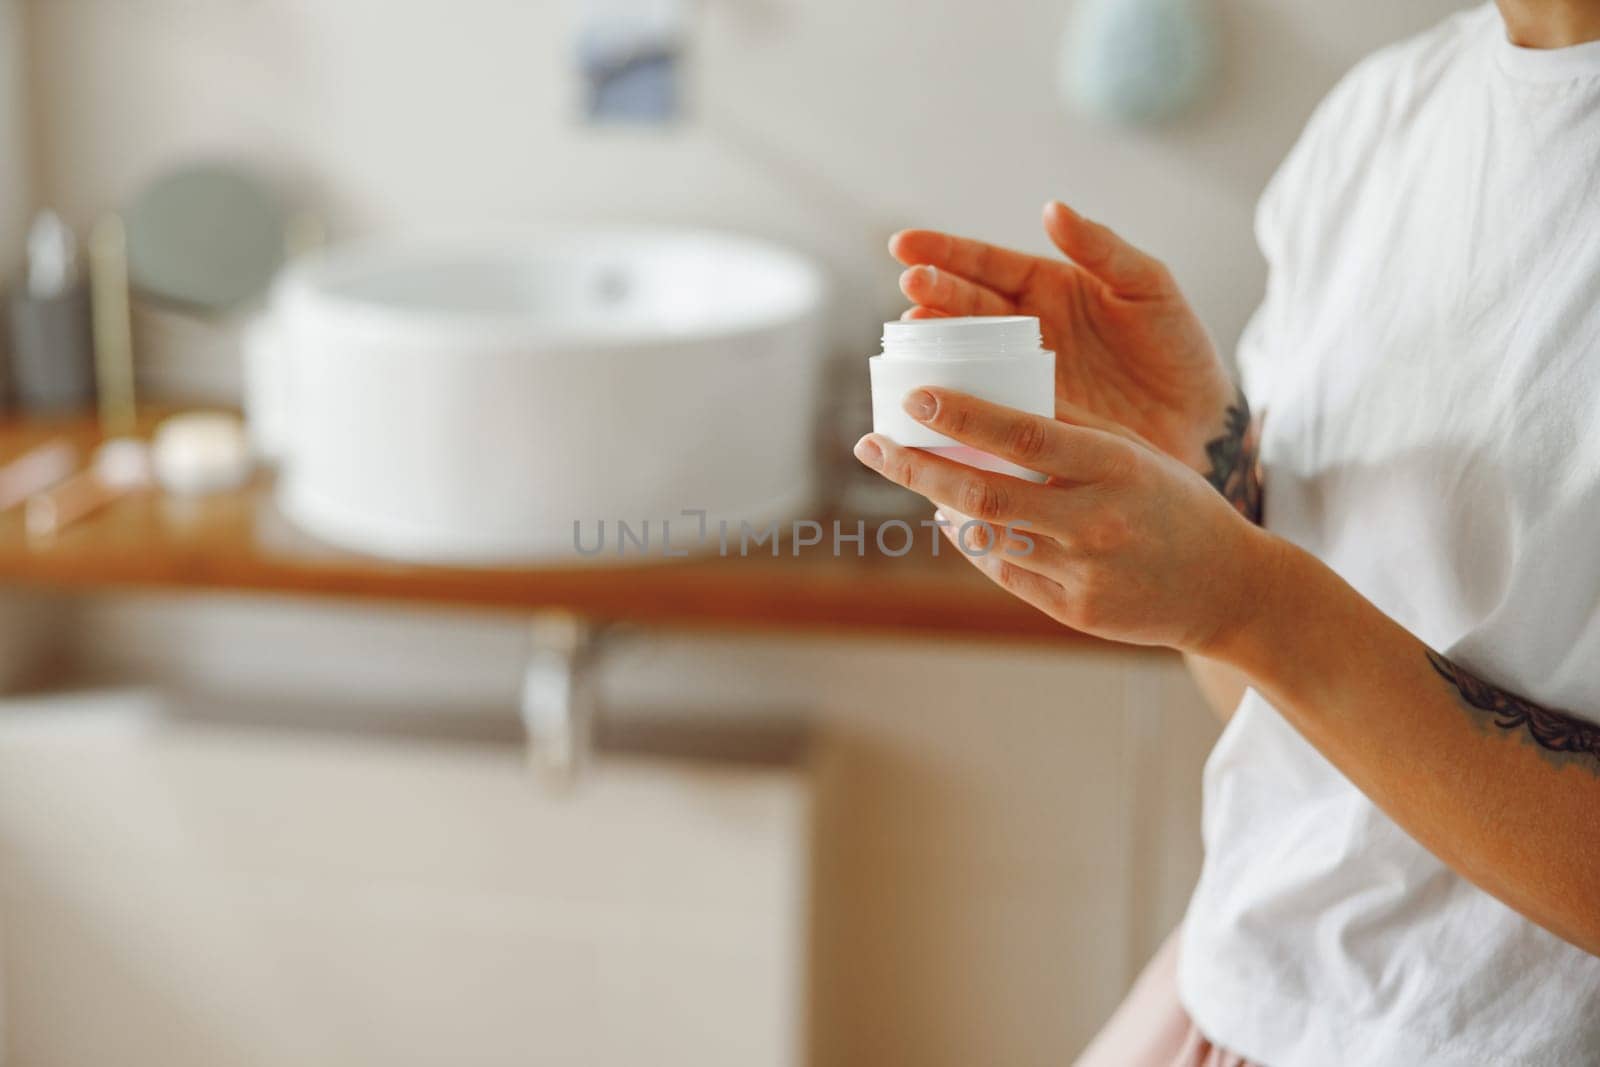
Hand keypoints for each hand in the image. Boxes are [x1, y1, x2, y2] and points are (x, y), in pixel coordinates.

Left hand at [852, 388, 1278, 650]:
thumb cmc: (1174, 503)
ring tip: (906, 469)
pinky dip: (971, 540)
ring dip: (937, 502)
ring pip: (985, 537)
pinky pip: (1004, 571)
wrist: (1228, 589)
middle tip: (871, 443)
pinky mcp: (1074, 613)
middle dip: (916, 467)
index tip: (914, 399)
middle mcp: (1096, 522)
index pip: (1024, 436)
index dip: (962, 417)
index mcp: (1116, 468)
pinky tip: (951, 516)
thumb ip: (1068, 428)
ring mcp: (1083, 574)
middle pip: (983, 494)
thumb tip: (985, 399)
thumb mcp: (1133, 451)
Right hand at [890, 202, 1233, 472]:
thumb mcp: (1149, 288)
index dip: (945, 253)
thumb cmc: (1177, 347)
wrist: (1198, 422)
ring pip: (964, 353)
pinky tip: (931, 393)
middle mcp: (1022, 329)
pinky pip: (981, 405)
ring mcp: (1019, 375)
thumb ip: (1103, 250)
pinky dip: (953, 399)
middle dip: (933, 292)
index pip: (987, 264)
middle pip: (965, 306)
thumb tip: (1053, 209)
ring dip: (933, 343)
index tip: (905, 246)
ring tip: (912, 333)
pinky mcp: (1025, 419)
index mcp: (1046, 287)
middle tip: (910, 285)